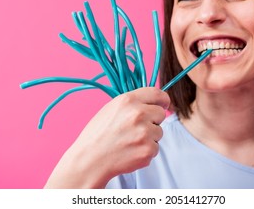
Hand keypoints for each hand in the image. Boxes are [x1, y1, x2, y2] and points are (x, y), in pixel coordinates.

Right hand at [44, 87, 169, 187]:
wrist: (90, 159)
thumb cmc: (98, 134)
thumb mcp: (112, 108)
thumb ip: (133, 104)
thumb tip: (153, 102)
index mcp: (128, 100)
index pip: (157, 94)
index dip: (162, 100)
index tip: (163, 104)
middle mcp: (138, 114)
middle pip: (161, 113)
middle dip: (153, 120)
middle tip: (136, 129)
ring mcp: (144, 133)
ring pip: (159, 132)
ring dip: (149, 137)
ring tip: (130, 141)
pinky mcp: (148, 150)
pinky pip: (155, 147)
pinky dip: (146, 151)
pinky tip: (131, 151)